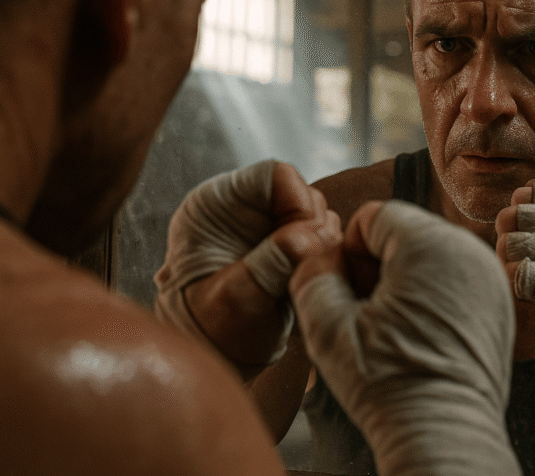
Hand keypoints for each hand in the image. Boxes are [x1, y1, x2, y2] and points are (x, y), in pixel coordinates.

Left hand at [154, 160, 340, 372]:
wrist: (213, 358)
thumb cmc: (210, 333)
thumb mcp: (236, 301)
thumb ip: (269, 265)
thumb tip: (309, 239)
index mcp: (215, 204)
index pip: (274, 175)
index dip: (299, 202)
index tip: (305, 240)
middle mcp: (242, 207)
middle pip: (301, 192)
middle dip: (313, 228)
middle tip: (305, 266)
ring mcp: (265, 225)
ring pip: (316, 214)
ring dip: (321, 245)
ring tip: (300, 279)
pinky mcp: (284, 244)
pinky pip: (322, 237)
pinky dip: (324, 256)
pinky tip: (305, 281)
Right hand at [291, 201, 521, 475]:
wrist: (444, 438)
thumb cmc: (387, 385)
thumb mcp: (326, 326)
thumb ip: (311, 274)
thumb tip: (312, 251)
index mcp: (431, 244)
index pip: (372, 216)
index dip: (348, 253)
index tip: (349, 296)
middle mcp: (470, 249)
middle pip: (402, 232)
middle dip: (376, 266)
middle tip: (367, 316)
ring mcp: (490, 276)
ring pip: (428, 254)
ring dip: (402, 281)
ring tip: (391, 329)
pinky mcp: (498, 302)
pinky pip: (453, 278)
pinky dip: (431, 296)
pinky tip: (418, 336)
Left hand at [496, 179, 534, 413]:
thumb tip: (512, 203)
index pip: (534, 190)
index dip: (524, 214)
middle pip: (517, 213)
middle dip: (511, 238)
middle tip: (528, 263)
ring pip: (508, 241)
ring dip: (510, 263)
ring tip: (530, 281)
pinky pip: (511, 271)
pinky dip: (514, 286)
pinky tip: (532, 296)